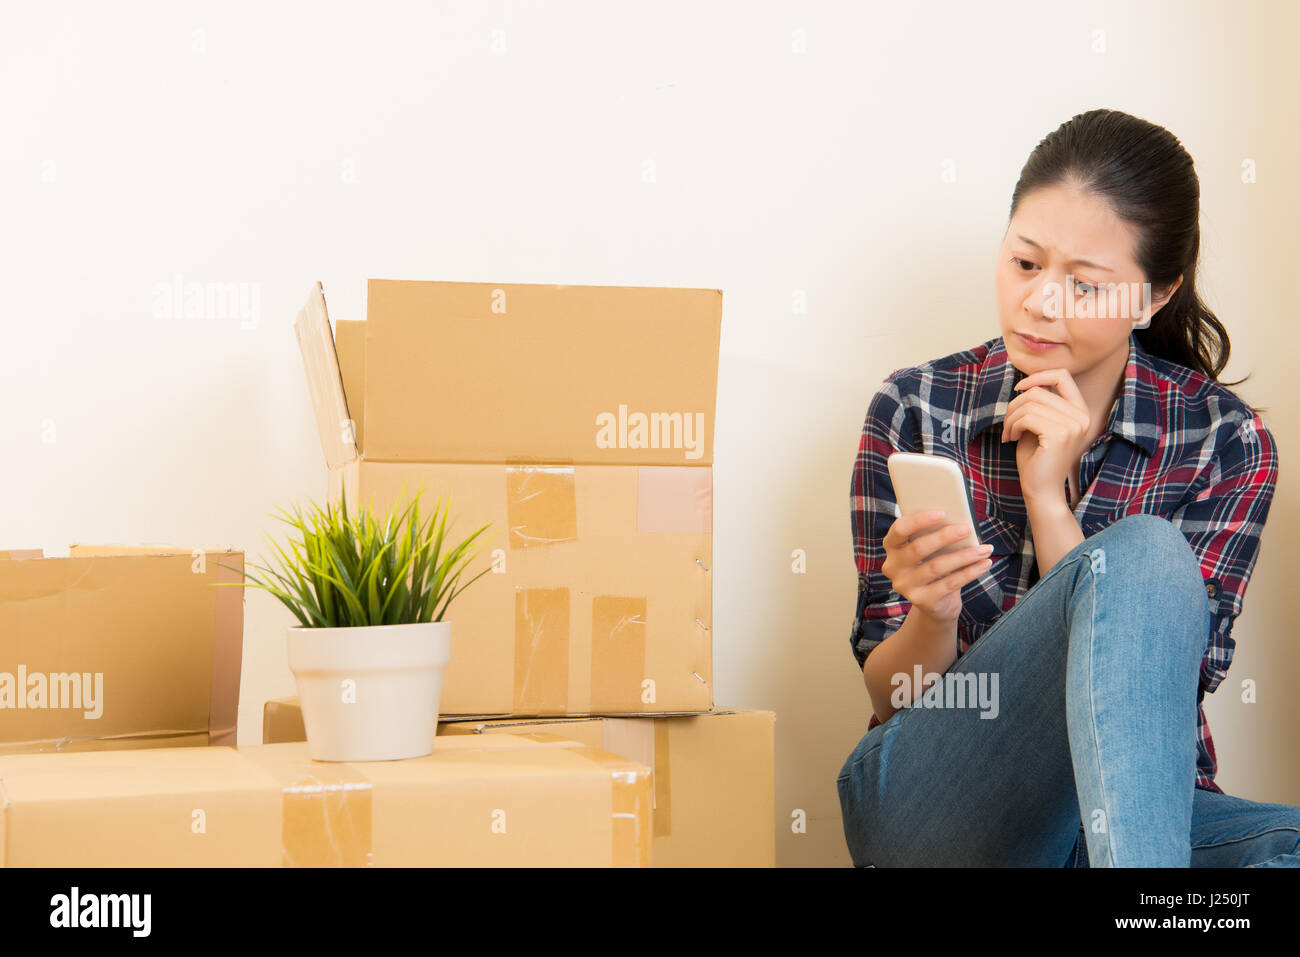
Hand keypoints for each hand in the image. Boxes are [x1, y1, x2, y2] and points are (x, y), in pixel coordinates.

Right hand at [881, 510, 993, 623]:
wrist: (935, 602)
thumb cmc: (933, 564)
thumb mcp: (930, 548)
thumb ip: (934, 533)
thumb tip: (958, 520)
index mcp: (892, 546)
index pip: (899, 530)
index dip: (918, 521)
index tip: (942, 512)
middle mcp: (893, 567)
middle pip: (918, 548)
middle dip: (945, 537)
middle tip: (967, 529)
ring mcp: (905, 586)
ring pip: (936, 567)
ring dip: (964, 556)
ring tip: (984, 549)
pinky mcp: (922, 601)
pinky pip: (949, 584)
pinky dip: (970, 572)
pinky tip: (984, 563)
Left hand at [1001, 368, 1092, 504]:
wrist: (1042, 490)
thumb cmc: (1037, 458)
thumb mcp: (1039, 424)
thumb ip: (1039, 403)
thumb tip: (1027, 381)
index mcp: (1080, 411)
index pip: (1063, 375)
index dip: (1037, 376)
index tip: (1019, 388)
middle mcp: (1082, 416)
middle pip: (1039, 390)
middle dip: (1015, 404)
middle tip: (1007, 424)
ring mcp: (1073, 425)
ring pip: (1030, 404)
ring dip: (1011, 418)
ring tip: (1009, 433)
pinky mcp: (1060, 435)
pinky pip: (1027, 417)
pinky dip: (1013, 426)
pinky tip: (1011, 439)